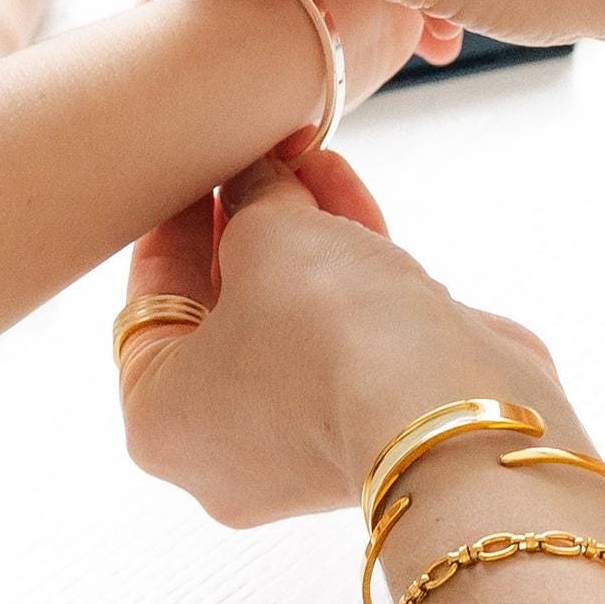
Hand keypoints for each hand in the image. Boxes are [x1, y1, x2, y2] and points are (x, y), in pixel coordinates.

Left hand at [117, 151, 578, 529]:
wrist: (455, 407)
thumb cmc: (331, 332)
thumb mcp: (268, 234)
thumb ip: (252, 198)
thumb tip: (258, 178)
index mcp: (160, 420)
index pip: (149, 304)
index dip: (173, 222)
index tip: (194, 167)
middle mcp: (223, 448)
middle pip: (221, 309)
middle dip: (247, 219)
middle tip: (260, 154)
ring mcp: (304, 444)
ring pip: (289, 317)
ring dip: (302, 232)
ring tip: (311, 156)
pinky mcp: (375, 424)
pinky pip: (344, 337)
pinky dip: (348, 269)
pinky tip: (346, 193)